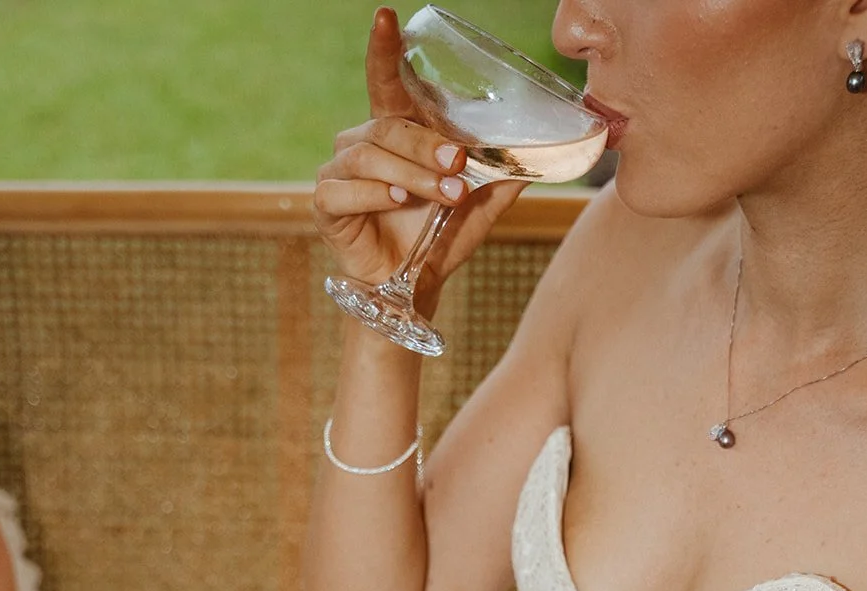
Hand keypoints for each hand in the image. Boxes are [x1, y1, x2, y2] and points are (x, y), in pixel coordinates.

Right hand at [313, 7, 526, 300]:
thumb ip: (503, 175)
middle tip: (457, 167)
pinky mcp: (325, 203)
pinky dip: (375, 194)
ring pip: (370, 156)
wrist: (411, 287)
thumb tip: (541, 151)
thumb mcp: (479, 204)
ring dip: (411, 174)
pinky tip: (399, 203)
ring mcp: (339, 171)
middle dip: (425, 145)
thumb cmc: (438, 239)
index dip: (384, 49)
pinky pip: (345, 189)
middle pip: (388, 125)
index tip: (386, 17)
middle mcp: (362, 143)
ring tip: (441, 195)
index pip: (387, 81)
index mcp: (396, 131)